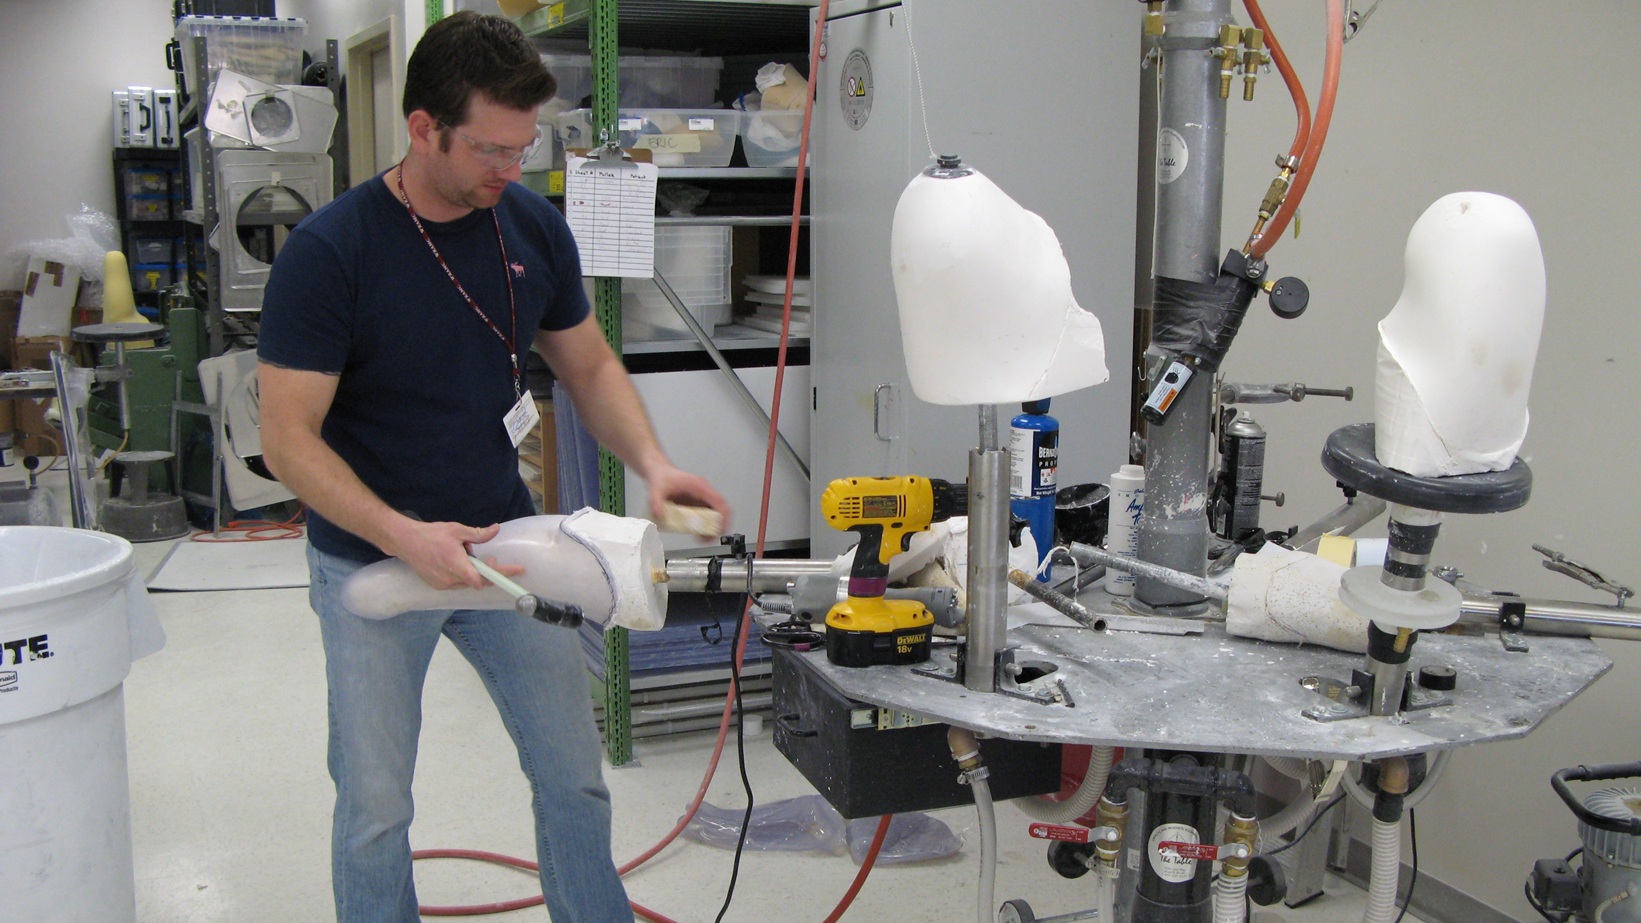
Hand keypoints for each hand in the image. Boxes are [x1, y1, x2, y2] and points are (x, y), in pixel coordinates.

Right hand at [387, 519, 510, 589]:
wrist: (405, 541)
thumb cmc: (431, 534)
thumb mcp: (457, 530)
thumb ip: (478, 534)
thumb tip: (496, 530)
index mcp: (456, 565)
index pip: (482, 579)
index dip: (500, 575)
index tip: (516, 571)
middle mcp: (450, 579)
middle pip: (479, 582)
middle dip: (488, 571)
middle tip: (491, 559)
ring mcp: (443, 585)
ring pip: (468, 583)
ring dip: (474, 572)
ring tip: (465, 554)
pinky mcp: (437, 586)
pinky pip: (458, 584)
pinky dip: (463, 574)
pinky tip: (456, 561)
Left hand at [646, 465, 731, 537]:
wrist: (659, 472)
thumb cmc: (662, 477)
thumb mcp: (656, 490)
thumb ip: (656, 503)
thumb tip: (660, 516)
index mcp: (699, 486)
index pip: (718, 501)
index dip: (723, 516)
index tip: (720, 528)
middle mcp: (704, 492)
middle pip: (721, 509)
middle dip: (720, 525)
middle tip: (711, 538)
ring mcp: (702, 498)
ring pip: (716, 513)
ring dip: (714, 527)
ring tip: (704, 539)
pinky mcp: (698, 504)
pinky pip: (708, 516)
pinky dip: (707, 526)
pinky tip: (699, 534)